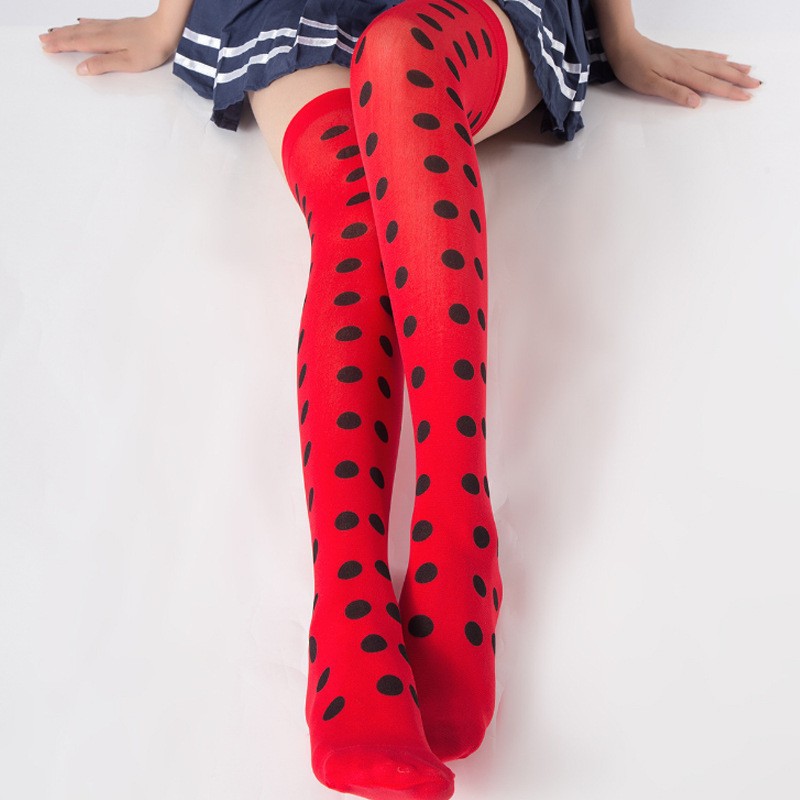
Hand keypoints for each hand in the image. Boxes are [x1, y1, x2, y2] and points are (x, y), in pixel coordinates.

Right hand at [39, 14, 182, 75]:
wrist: (165, 30)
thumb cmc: (150, 49)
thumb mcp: (127, 62)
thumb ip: (103, 64)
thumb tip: (81, 69)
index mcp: (104, 42)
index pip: (77, 43)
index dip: (60, 45)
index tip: (45, 47)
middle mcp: (104, 31)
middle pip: (76, 34)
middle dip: (59, 37)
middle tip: (42, 39)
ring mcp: (111, 26)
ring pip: (83, 27)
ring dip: (67, 30)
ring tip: (54, 31)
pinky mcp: (119, 24)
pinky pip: (95, 22)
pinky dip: (84, 22)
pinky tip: (81, 21)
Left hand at [604, 29, 761, 107]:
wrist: (622, 44)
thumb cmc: (632, 66)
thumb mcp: (649, 85)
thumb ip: (673, 93)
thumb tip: (696, 102)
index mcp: (681, 72)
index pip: (711, 85)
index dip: (730, 91)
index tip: (746, 97)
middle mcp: (686, 63)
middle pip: (718, 72)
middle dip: (739, 79)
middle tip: (757, 84)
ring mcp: (683, 56)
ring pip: (714, 63)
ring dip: (733, 67)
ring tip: (749, 70)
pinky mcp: (677, 54)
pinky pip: (704, 55)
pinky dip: (716, 57)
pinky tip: (724, 58)